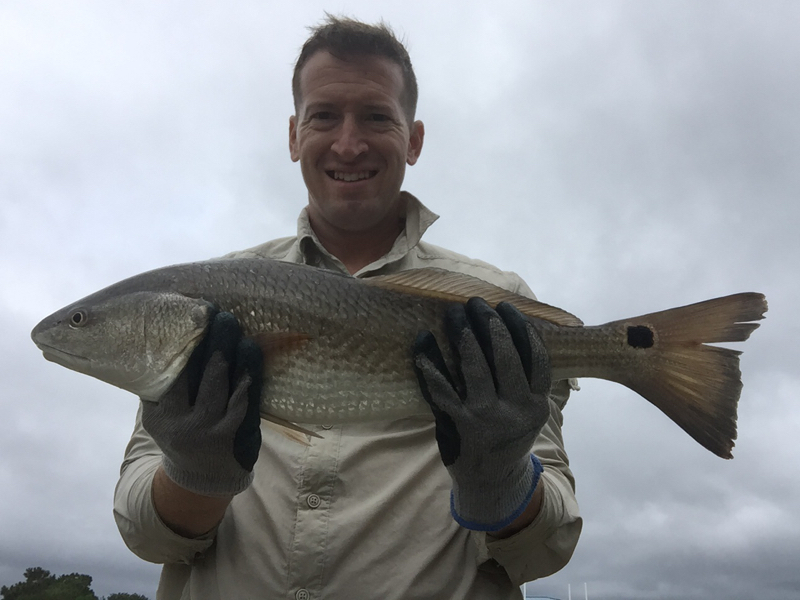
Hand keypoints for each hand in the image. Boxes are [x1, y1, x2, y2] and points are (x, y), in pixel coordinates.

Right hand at [142, 311, 262, 496]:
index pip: (174, 375)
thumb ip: (160, 383)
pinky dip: (250, 375)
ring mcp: (216, 432)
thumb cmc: (179, 430)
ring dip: (233, 354)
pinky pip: (247, 401)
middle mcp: (187, 426)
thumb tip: (165, 334)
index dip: (184, 345)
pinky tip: (252, 352)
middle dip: (213, 343)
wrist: (201, 476)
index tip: (192, 318)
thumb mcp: (160, 413)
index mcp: (161, 417)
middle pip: (203, 377)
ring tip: (236, 328)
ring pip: (226, 387)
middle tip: (219, 315)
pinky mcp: (240, 436)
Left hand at [412, 297, 551, 530]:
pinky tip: (423, 342)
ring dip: (463, 334)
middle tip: (476, 303)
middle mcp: (515, 411)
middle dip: (490, 323)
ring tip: (454, 313)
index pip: (535, 357)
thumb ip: (526, 381)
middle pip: (505, 356)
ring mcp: (486, 419)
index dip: (520, 328)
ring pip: (475, 367)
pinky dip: (430, 364)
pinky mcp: (458, 426)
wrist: (492, 482)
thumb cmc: (508, 436)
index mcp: (536, 405)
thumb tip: (512, 331)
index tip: (506, 307)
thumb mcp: (529, 413)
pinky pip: (442, 389)